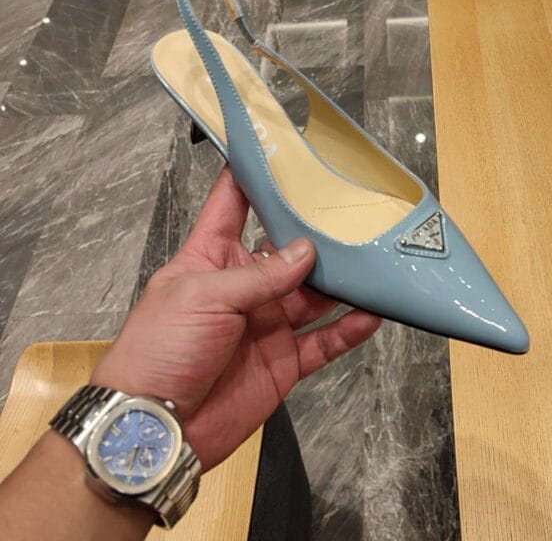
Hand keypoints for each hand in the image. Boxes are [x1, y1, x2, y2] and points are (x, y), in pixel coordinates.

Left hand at [91, 166, 380, 469]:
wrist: (155, 427)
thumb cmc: (158, 349)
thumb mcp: (203, 296)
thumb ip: (260, 275)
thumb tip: (306, 251)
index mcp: (211, 257)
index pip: (232, 204)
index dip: (253, 175)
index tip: (279, 147)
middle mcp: (243, 286)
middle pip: (288, 250)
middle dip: (317, 233)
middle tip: (354, 212)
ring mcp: (267, 323)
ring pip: (314, 294)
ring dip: (342, 281)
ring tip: (374, 261)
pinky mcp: (284, 360)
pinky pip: (324, 340)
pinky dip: (348, 328)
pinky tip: (372, 313)